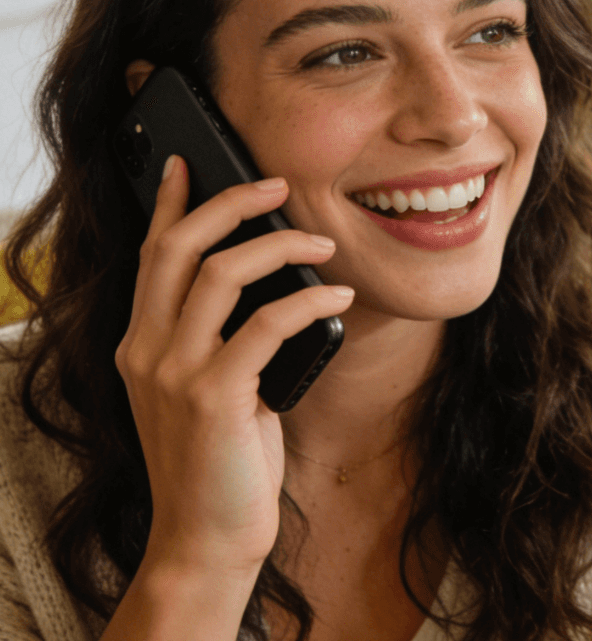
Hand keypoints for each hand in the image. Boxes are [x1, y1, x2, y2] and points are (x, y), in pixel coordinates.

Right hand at [116, 155, 354, 577]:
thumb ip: (223, 340)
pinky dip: (309, 300)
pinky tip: (338, 295)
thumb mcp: (213, 388)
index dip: (169, 204)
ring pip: (221, 273)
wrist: (207, 537)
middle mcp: (146, 350)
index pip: (153, 255)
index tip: (186, 163)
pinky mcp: (212, 397)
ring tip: (324, 242)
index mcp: (142, 344)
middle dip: (229, 203)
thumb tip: (275, 285)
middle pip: (179, 247)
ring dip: (280, 246)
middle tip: (275, 184)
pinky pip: (266, 324)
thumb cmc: (222, 460)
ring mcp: (174, 373)